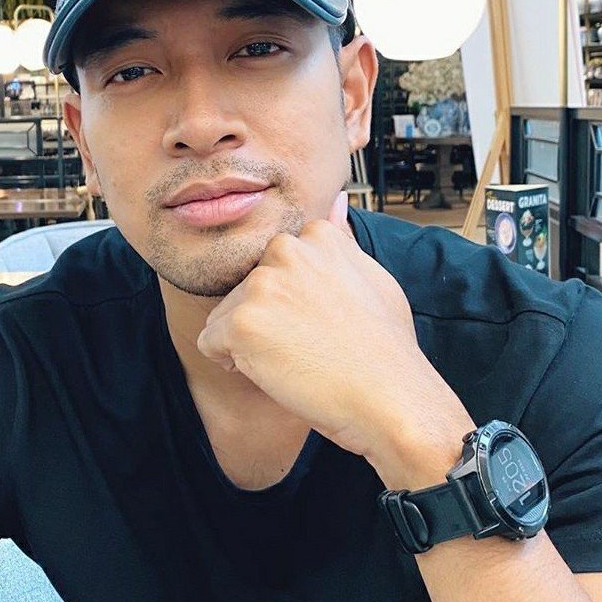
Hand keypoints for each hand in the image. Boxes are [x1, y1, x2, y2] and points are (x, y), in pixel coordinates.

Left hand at [196, 191, 473, 488]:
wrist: (391, 399)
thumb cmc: (386, 350)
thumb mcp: (374, 280)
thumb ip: (342, 245)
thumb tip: (334, 202)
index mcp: (316, 235)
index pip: (272, 268)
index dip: (290, 304)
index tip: (321, 325)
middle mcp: (286, 249)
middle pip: (245, 291)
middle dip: (265, 322)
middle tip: (310, 347)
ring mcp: (262, 284)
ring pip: (225, 317)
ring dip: (249, 344)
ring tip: (297, 360)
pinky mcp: (242, 321)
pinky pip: (210, 343)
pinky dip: (232, 364)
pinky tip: (276, 372)